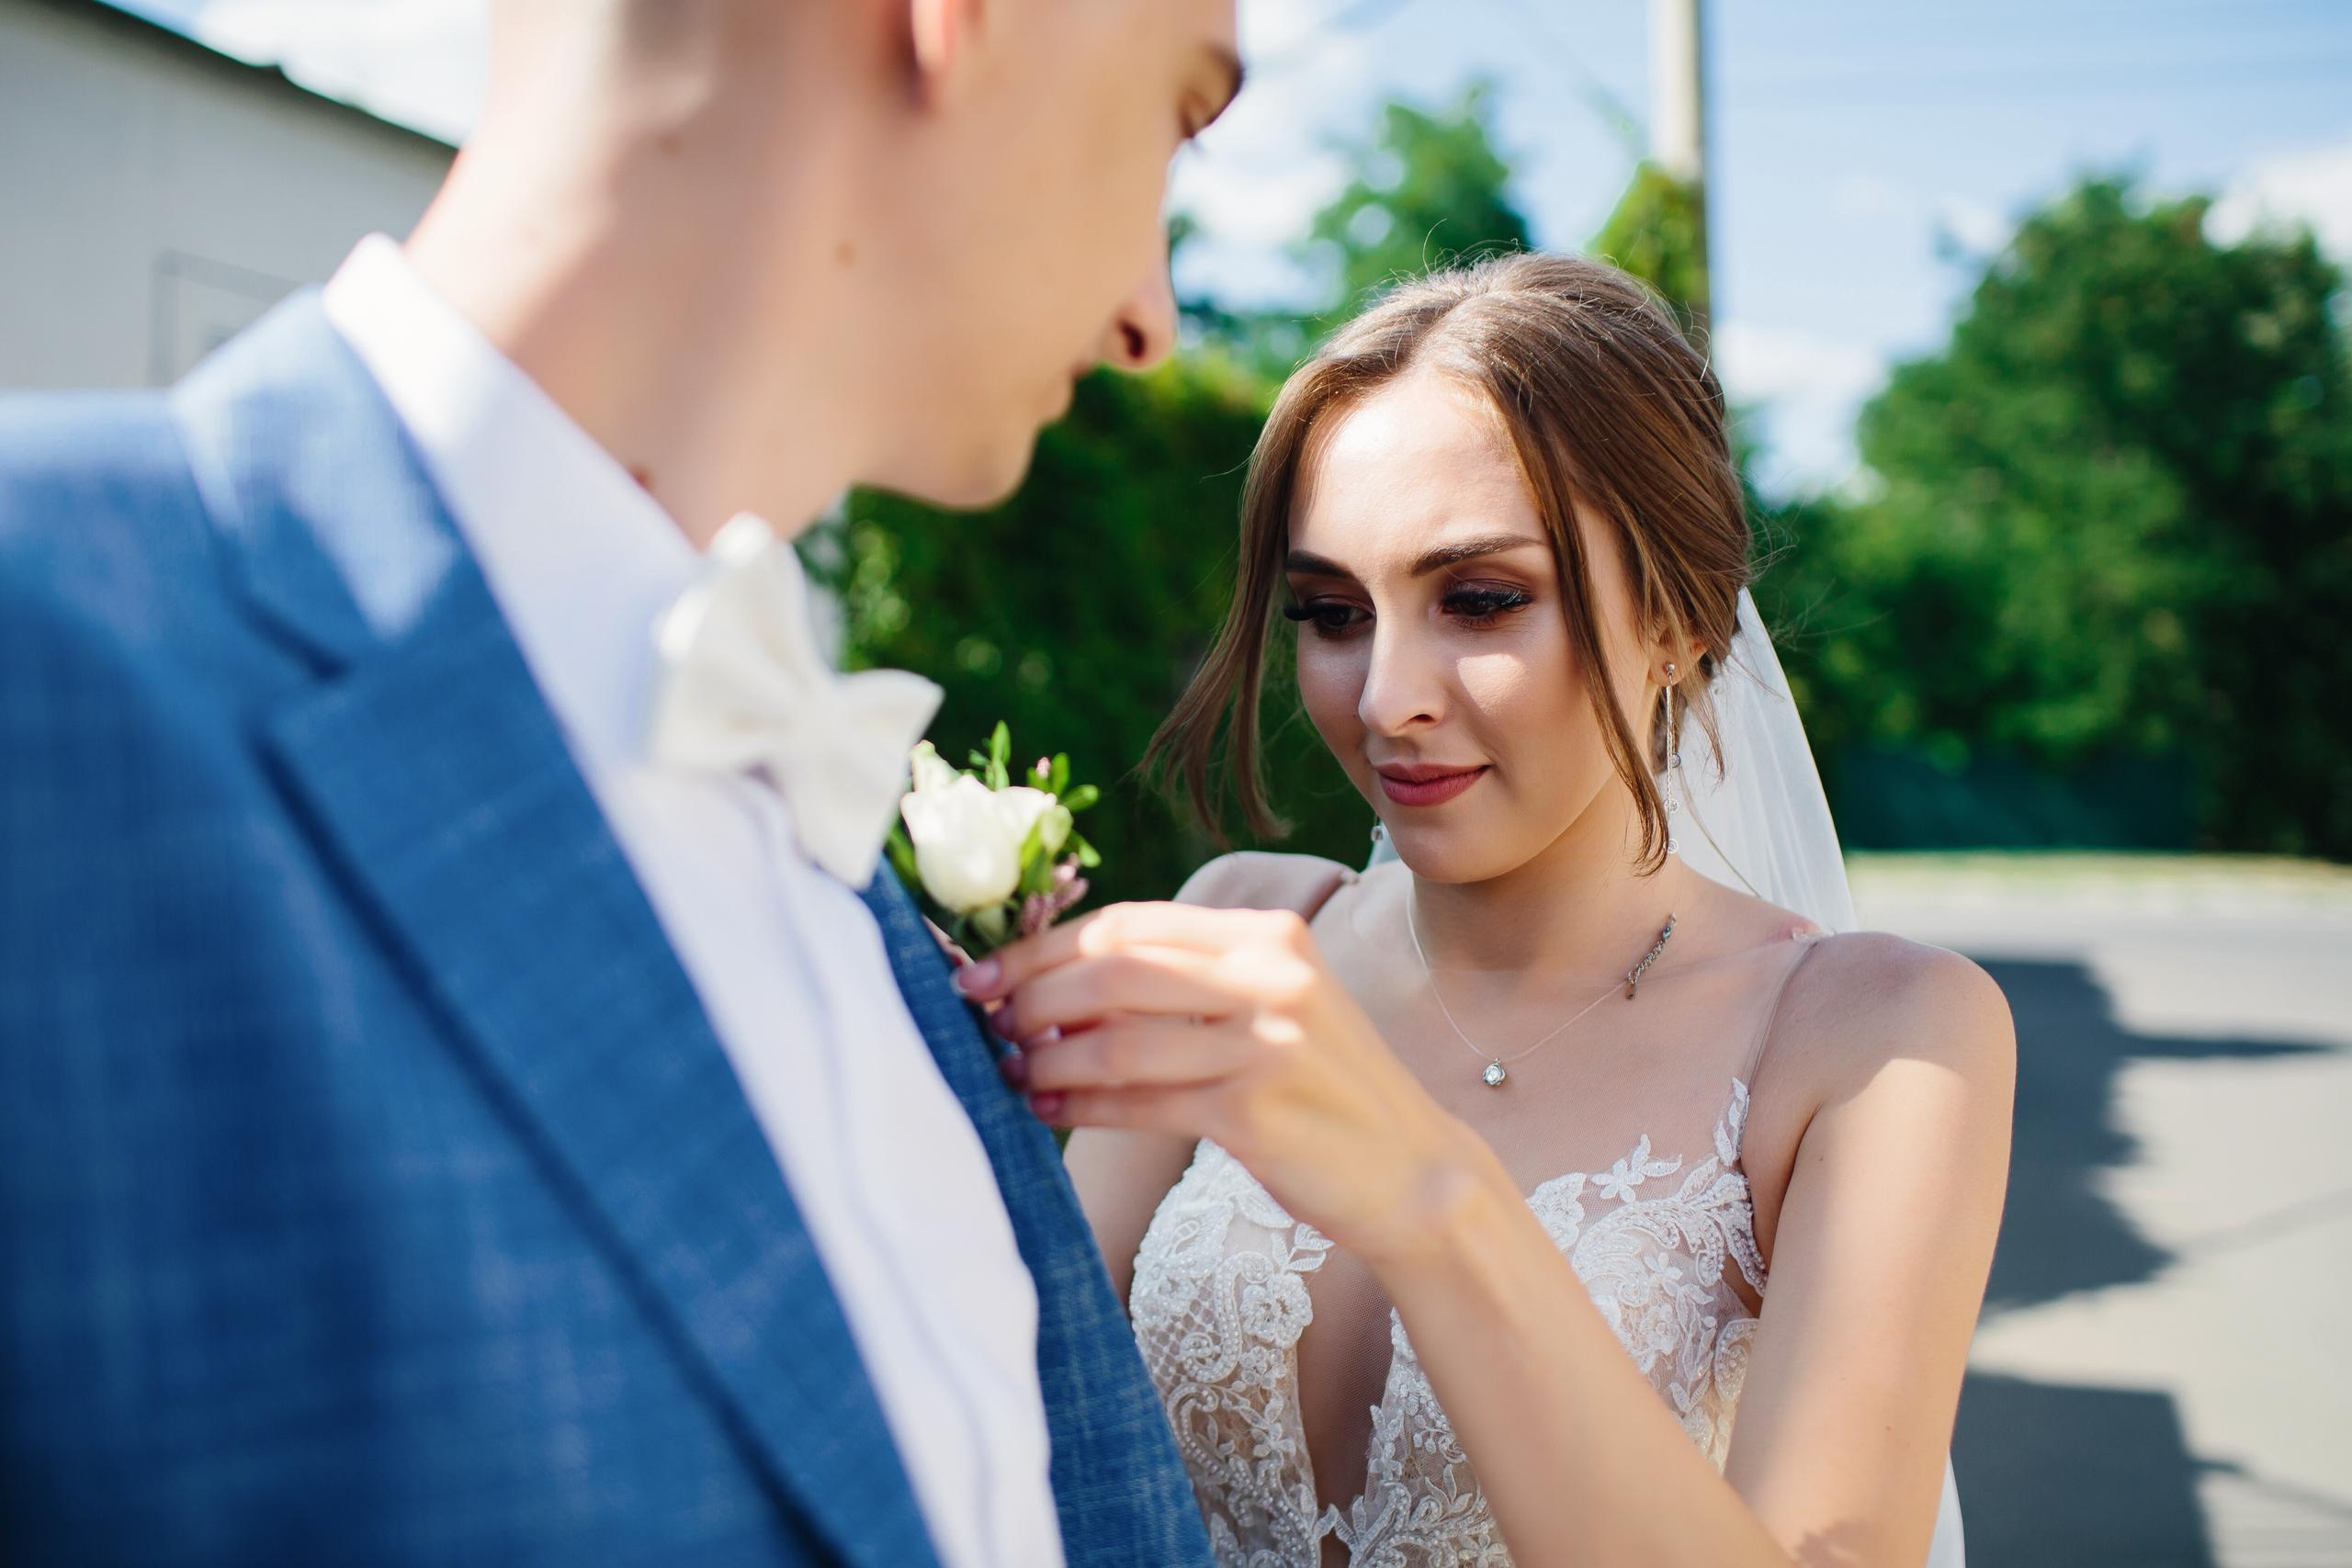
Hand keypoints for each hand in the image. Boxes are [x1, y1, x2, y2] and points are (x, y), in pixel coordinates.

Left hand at [957, 901, 1502, 1268]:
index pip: (1132, 923)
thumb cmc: (1325, 1093)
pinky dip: (1082, 1107)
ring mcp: (1266, 1041)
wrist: (1415, 1173)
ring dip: (1048, 1060)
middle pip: (1114, 970)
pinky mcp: (1255, 1109)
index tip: (985, 971)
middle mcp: (1271, 975)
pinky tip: (1049, 1114)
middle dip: (1032, 996)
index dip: (1046, 945)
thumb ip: (1188, 984)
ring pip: (1118, 1040)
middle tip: (983, 1023)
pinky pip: (1140, 1101)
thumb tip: (1055, 989)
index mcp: (1269, 935)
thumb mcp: (1272, 1008)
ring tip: (1013, 1075)